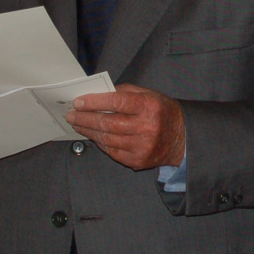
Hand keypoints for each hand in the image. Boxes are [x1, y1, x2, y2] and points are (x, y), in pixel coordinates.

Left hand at [65, 84, 185, 169]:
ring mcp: (142, 146)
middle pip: (108, 123)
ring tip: (78, 124)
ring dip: (89, 131)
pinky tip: (93, 135)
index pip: (117, 102)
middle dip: (85, 118)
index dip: (95, 101)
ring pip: (107, 138)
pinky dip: (100, 142)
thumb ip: (125, 92)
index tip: (79, 102)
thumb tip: (98, 94)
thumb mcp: (149, 94)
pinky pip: (112, 151)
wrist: (182, 138)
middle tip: (72, 114)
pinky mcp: (137, 160)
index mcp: (150, 106)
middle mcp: (147, 127)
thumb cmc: (162, 112)